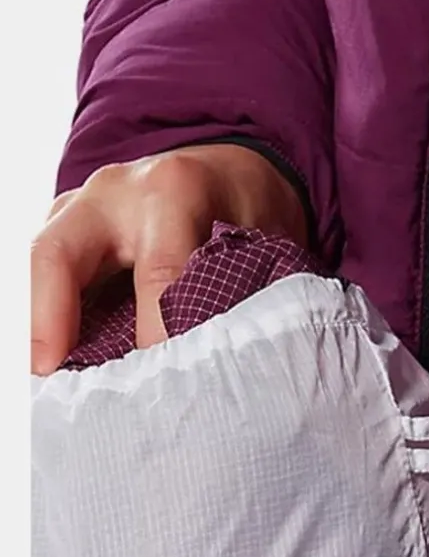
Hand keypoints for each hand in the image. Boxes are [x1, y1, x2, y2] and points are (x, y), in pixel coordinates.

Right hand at [30, 144, 306, 374]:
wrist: (230, 171)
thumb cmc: (244, 212)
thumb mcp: (261, 241)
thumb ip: (239, 289)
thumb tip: (220, 361)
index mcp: (174, 191)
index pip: (158, 273)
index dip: (159, 333)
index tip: (164, 385)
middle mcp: (116, 192)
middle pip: (61, 253)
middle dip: (51, 319)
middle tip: (50, 375)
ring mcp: (82, 205)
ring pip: (42, 260)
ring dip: (39, 322)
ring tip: (46, 377)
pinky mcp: (66, 224)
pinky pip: (47, 269)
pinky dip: (48, 315)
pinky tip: (55, 359)